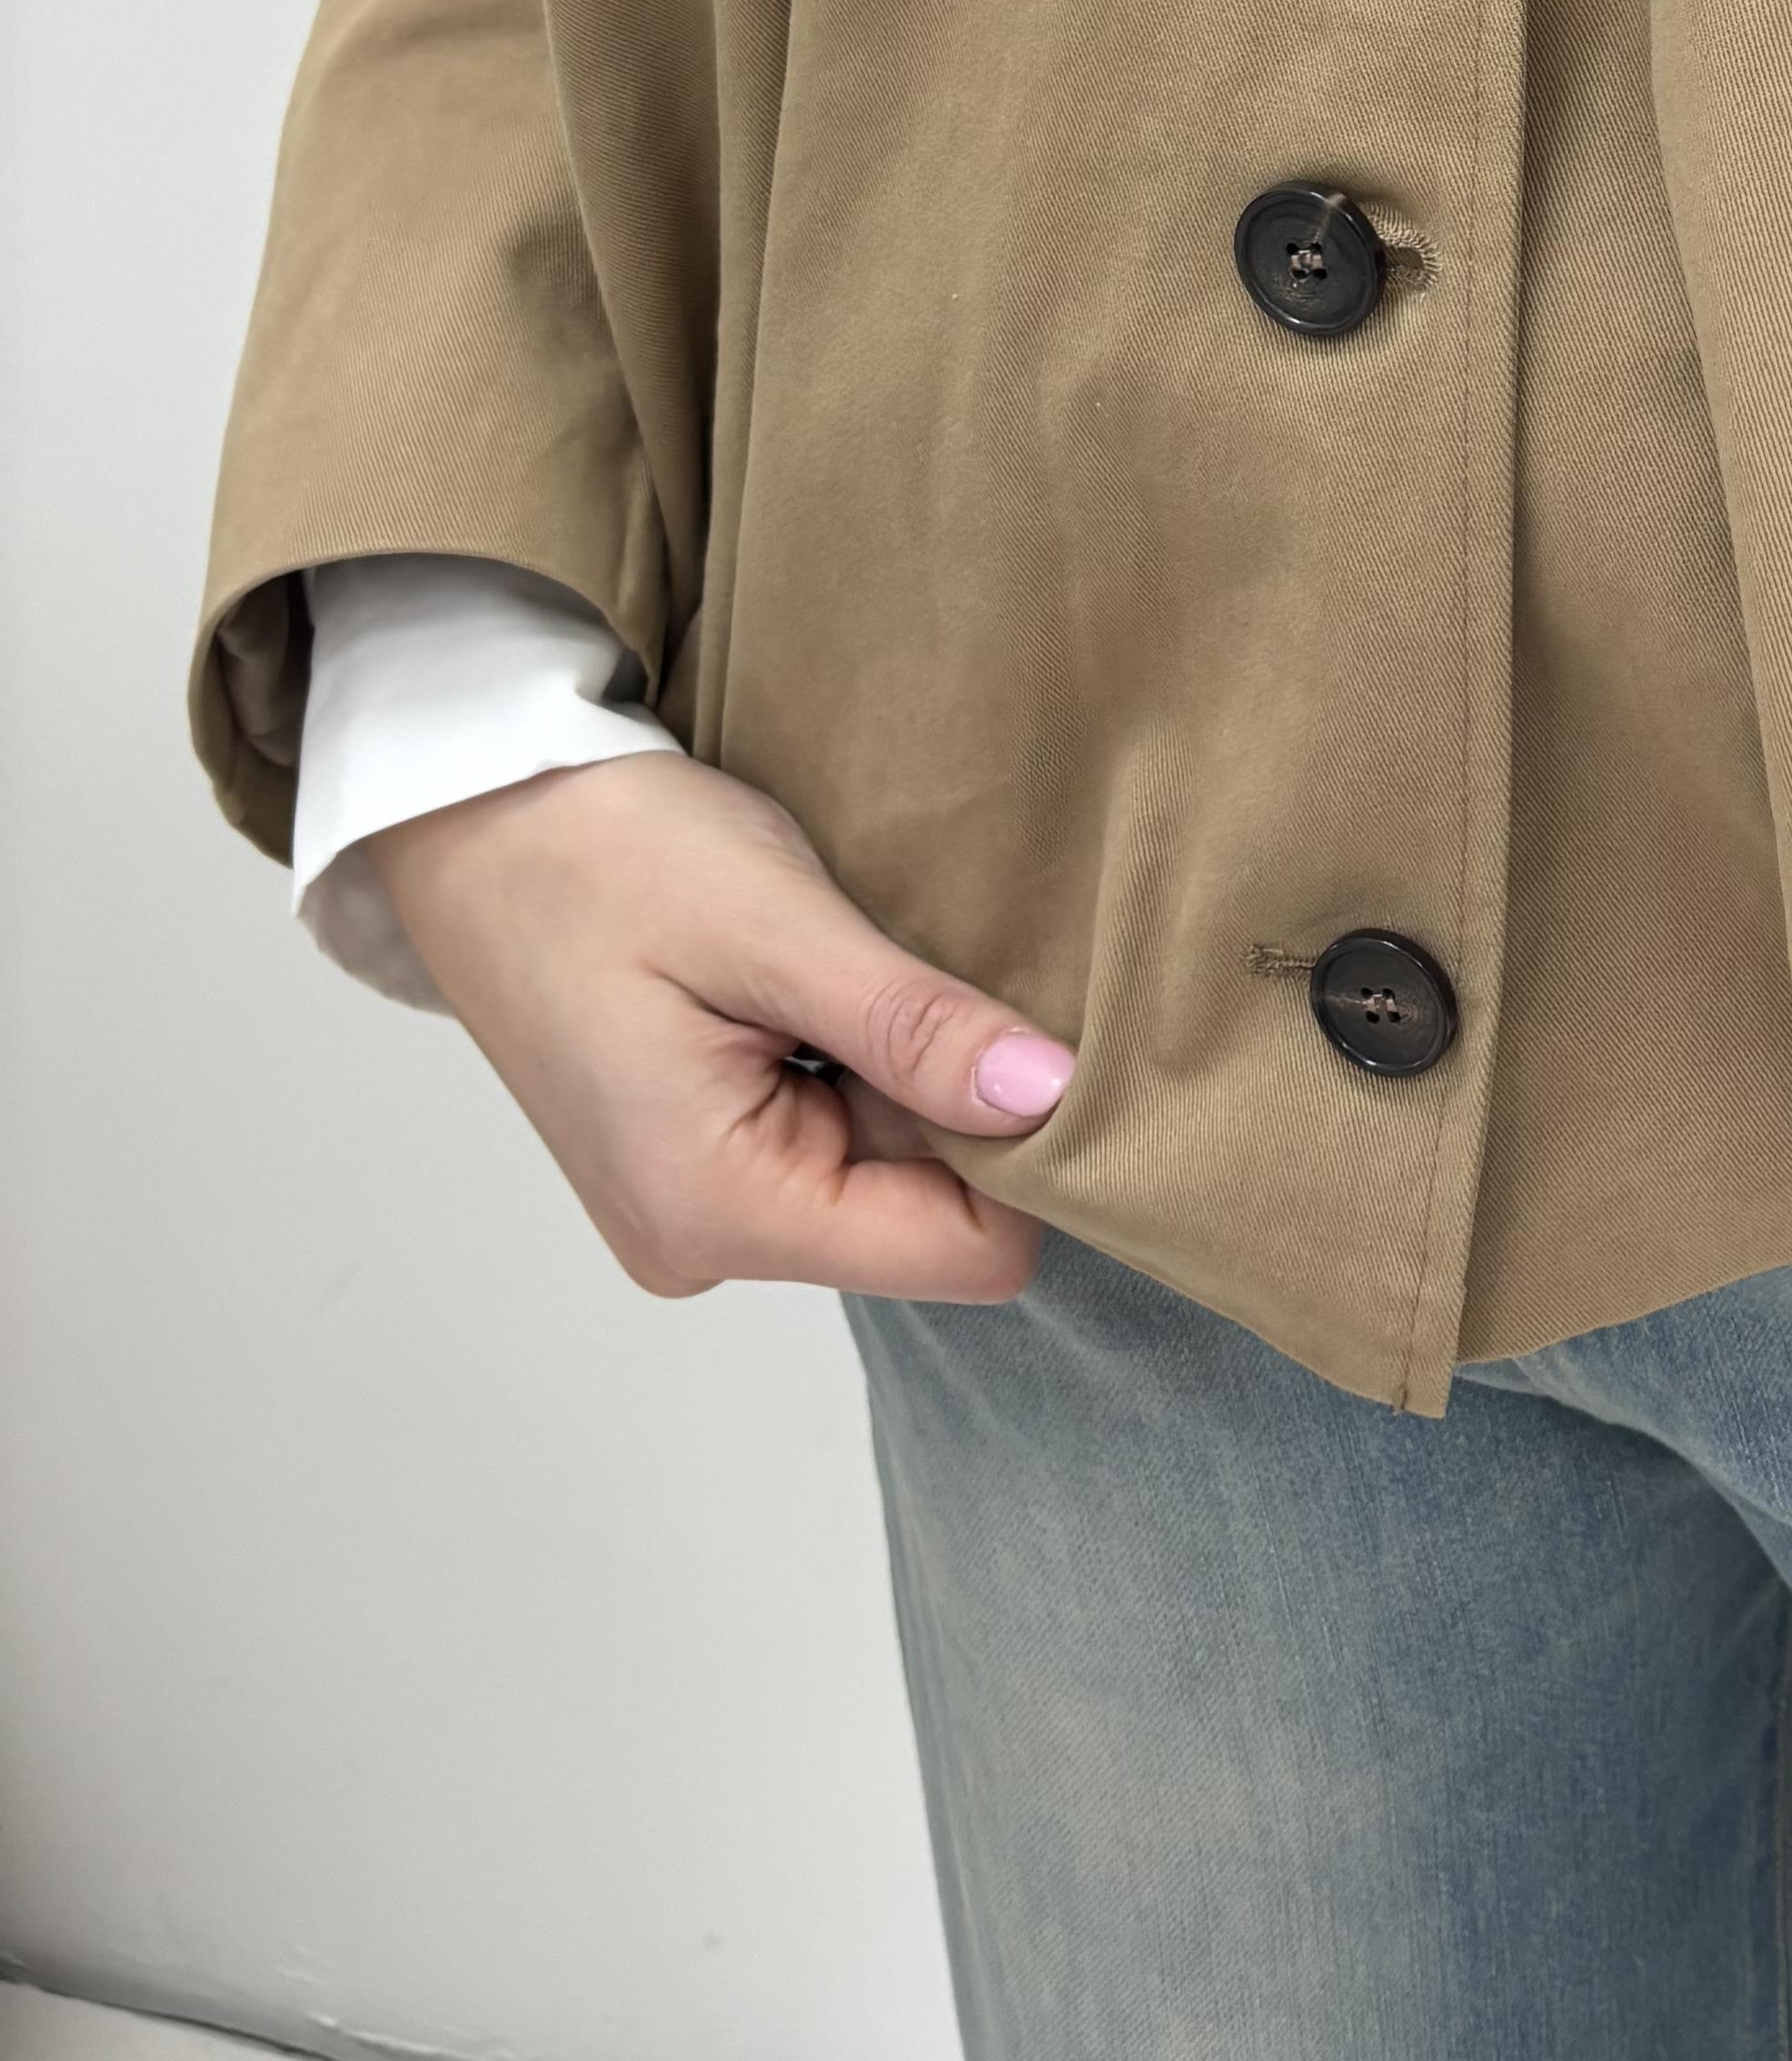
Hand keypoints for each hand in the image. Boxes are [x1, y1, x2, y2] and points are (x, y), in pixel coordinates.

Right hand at [371, 755, 1073, 1306]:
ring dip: (902, 1066)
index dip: (1027, 1149)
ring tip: (850, 958)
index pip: (964, 1251)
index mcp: (717, 1212)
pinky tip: (819, 976)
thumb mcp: (773, 925)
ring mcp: (693, 1203)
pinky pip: (833, 1131)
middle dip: (956, 1095)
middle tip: (923, 963)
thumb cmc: (596, 851)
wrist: (471, 809)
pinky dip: (855, 1056)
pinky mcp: (694, 1154)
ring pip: (887, 1165)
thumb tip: (1051, 1097)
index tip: (1026, 1027)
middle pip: (928, 1211)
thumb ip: (914, 1026)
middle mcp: (702, 1241)